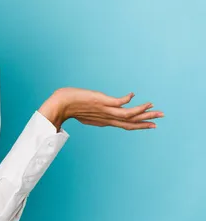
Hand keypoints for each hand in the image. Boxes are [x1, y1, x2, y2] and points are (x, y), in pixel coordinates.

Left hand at [47, 87, 163, 130]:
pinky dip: (128, 100)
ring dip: (143, 111)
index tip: (152, 125)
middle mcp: (107, 118)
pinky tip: (134, 95)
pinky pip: (119, 103)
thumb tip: (95, 113)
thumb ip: (93, 114)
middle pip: (131, 122)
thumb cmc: (68, 107)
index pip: (126, 125)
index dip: (139, 125)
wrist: (58, 106)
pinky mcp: (101, 102)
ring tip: (154, 106)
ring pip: (129, 114)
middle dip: (147, 120)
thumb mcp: (85, 113)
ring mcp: (105, 110)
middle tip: (162, 116)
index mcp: (104, 121)